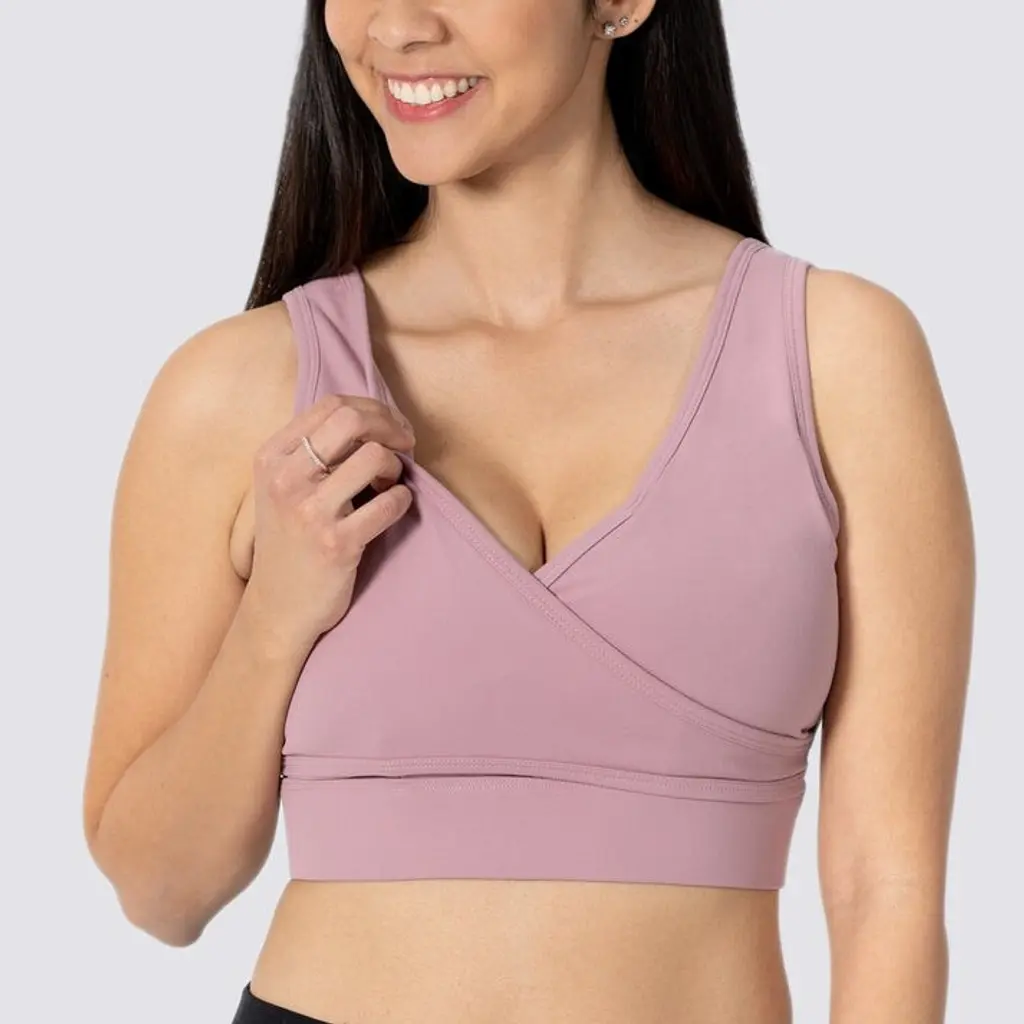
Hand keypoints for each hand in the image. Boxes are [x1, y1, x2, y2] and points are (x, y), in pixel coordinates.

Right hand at [242, 393, 415, 652]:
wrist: (279, 606)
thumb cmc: (290, 540)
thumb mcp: (282, 487)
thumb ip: (314, 451)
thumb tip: (373, 418)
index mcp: (271, 457)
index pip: (331, 405)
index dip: (373, 409)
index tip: (392, 428)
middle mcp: (285, 479)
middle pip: (351, 420)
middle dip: (390, 427)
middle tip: (405, 445)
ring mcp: (309, 512)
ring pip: (374, 457)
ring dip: (396, 467)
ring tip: (391, 483)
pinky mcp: (336, 544)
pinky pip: (389, 504)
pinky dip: (402, 500)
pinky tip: (395, 506)